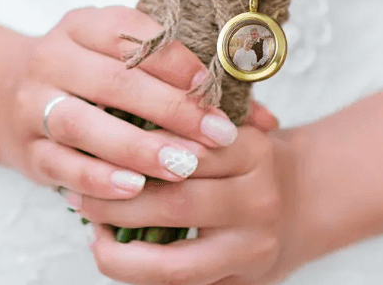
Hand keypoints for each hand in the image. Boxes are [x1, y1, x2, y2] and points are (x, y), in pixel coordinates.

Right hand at [0, 6, 275, 204]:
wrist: (5, 94)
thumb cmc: (88, 75)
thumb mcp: (123, 58)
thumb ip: (186, 79)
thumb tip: (265, 119)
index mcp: (83, 24)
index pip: (132, 33)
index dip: (176, 60)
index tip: (213, 86)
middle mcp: (53, 56)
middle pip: (114, 79)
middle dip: (171, 108)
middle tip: (217, 135)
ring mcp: (33, 102)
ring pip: (85, 123)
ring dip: (138, 147)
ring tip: (183, 165)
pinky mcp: (25, 147)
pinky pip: (62, 164)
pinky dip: (99, 178)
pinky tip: (135, 190)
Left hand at [82, 126, 311, 284]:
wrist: (305, 200)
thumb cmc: (251, 157)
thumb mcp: (234, 126)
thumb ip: (190, 121)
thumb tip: (116, 114)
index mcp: (254, 151)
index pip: (186, 148)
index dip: (135, 149)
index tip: (97, 146)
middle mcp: (258, 201)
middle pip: (175, 204)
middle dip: (116, 203)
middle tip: (77, 195)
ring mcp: (252, 250)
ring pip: (172, 264)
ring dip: (118, 253)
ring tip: (91, 232)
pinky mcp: (243, 284)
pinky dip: (140, 276)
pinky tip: (116, 254)